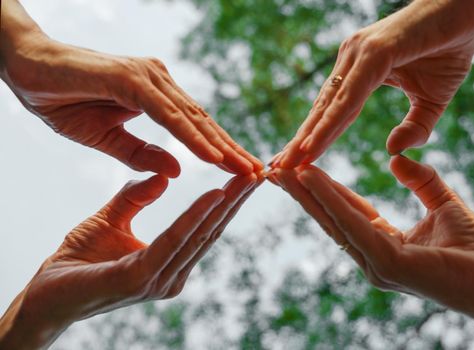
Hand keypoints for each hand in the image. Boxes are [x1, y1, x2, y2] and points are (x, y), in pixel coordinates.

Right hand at [0, 0, 261, 175]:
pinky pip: (167, 113)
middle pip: (203, 123)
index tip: (245, 174)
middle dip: (233, 152)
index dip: (222, 152)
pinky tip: (212, 156)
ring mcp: (148, 77)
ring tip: (246, 171)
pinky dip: (191, 136)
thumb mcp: (106, 138)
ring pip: (193, 118)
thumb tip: (176, 171)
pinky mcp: (131, 78)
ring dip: (221, 147)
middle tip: (261, 176)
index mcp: (156, 96)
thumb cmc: (62, 100)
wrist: (22, 68)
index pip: (197, 129)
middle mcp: (159, 83)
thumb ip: (141, 152)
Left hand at [0, 174, 259, 348]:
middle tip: (260, 170)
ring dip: (226, 204)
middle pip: (210, 230)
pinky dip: (196, 217)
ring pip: (199, 234)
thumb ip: (136, 198)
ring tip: (246, 177)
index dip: (226, 200)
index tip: (246, 172)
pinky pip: (173, 241)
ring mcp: (159, 279)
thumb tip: (164, 174)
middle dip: (237, 199)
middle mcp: (171, 274)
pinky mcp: (140, 279)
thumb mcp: (111, 219)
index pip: (204, 226)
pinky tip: (214, 194)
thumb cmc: (78, 260)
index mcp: (168, 261)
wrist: (45, 294)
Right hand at [268, 157, 473, 348]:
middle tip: (274, 167)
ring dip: (305, 192)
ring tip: (282, 167)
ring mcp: (376, 263)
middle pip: (330, 216)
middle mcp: (371, 257)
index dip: (323, 189)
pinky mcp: (387, 263)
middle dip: (301, 191)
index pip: (346, 210)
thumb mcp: (443, 205)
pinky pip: (353, 223)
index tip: (301, 167)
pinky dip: (330, 199)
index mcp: (382, 244)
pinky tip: (311, 177)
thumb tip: (397, 158)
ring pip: (333, 219)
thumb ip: (421, 181)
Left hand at [271, 0, 473, 167]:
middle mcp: (351, 61)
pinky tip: (314, 143)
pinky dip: (332, 121)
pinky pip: (350, 95)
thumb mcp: (431, 100)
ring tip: (288, 164)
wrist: (472, 9)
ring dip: (309, 137)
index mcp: (358, 71)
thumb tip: (393, 149)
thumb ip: (414, 126)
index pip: (330, 111)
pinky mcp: (375, 51)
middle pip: (321, 110)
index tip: (293, 162)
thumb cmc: (448, 50)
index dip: (312, 137)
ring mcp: (359, 54)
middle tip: (277, 170)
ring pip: (330, 105)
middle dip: (300, 142)